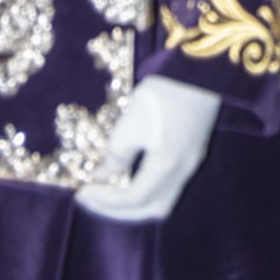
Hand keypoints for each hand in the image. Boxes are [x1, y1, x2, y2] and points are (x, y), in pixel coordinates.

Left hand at [75, 75, 220, 223]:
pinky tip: (131, 178)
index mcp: (167, 168)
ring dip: (134, 204)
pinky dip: (146, 190)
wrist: (197, 69)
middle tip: (92, 201)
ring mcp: (191, 163)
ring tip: (110, 194)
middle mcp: (182, 173)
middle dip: (119, 210)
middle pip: (151, 209)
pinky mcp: (193, 151)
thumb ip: (116, 156)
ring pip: (162, 200)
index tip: (82, 193)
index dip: (105, 201)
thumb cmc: (160, 97)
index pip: (133, 199)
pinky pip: (168, 186)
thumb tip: (101, 177)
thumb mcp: (130, 125)